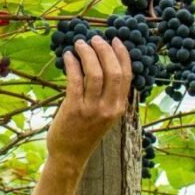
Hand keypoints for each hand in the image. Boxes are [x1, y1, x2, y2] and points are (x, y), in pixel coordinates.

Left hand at [46, 36, 131, 169]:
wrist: (70, 156)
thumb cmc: (85, 134)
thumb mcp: (105, 116)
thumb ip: (108, 96)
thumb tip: (104, 66)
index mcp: (119, 108)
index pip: (126, 75)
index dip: (122, 54)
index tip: (115, 40)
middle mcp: (108, 108)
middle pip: (112, 70)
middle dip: (104, 50)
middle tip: (95, 38)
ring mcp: (91, 109)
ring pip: (94, 73)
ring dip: (87, 53)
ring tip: (79, 44)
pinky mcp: (73, 109)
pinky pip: (75, 80)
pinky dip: (72, 64)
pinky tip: (68, 56)